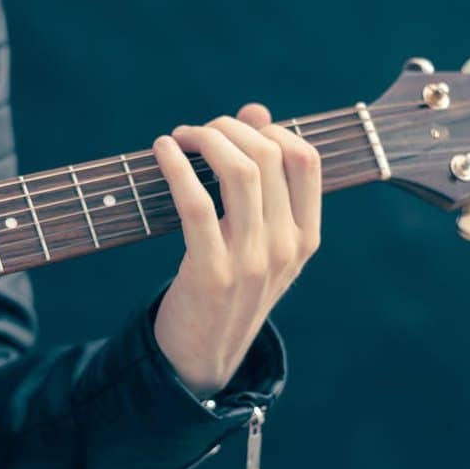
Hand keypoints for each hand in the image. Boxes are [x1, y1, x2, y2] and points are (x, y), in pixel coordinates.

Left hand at [152, 103, 321, 397]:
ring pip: (240, 172)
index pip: (306, 160)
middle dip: (228, 128)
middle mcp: (286, 248)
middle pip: (269, 157)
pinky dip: (176, 167)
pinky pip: (196, 203)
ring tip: (180, 137)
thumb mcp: (258, 240)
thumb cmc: (227, 289)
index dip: (270, 129)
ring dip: (206, 139)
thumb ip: (263, 180)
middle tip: (198, 131)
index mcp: (306, 238)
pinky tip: (162, 151)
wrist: (203, 357)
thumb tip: (256, 111)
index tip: (236, 128)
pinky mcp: (211, 272)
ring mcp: (252, 262)